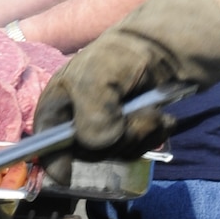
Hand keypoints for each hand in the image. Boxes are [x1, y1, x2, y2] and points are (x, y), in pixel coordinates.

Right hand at [33, 0, 219, 182]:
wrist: (174, 45)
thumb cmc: (127, 52)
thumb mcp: (98, 76)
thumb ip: (92, 114)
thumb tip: (100, 145)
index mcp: (60, 102)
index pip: (46, 141)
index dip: (54, 159)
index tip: (69, 173)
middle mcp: (80, 116)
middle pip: (86, 152)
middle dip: (114, 140)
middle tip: (134, 119)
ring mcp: (108, 124)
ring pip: (115, 153)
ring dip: (138, 136)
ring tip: (154, 113)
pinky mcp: (134, 128)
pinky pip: (137, 149)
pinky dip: (152, 137)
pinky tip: (163, 119)